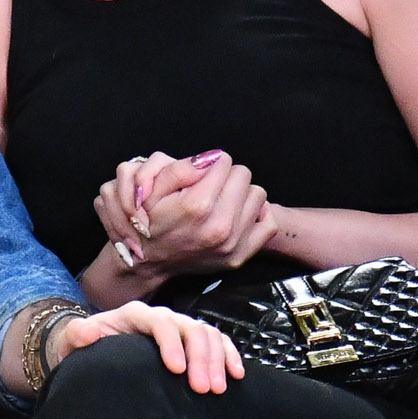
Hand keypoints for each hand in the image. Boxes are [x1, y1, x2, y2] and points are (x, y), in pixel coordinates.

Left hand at [47, 299, 243, 394]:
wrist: (93, 350)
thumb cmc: (85, 349)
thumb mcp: (73, 342)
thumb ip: (78, 335)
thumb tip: (89, 332)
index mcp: (135, 314)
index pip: (160, 322)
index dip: (171, 344)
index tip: (176, 371)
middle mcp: (161, 317)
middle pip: (190, 328)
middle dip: (200, 358)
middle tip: (202, 389)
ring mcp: (178, 328)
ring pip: (207, 335)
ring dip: (216, 360)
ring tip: (217, 389)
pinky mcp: (190, 341)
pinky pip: (217, 342)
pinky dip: (228, 355)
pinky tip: (236, 375)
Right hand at [91, 150, 275, 282]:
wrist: (149, 260)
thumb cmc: (150, 221)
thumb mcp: (152, 188)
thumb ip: (180, 168)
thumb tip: (211, 158)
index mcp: (197, 206)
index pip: (223, 161)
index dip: (210, 164)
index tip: (200, 175)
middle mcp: (218, 226)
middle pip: (243, 175)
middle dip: (227, 176)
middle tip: (211, 188)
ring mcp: (232, 244)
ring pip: (257, 194)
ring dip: (241, 194)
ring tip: (222, 203)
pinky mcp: (240, 256)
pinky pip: (268, 223)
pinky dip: (255, 217)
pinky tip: (236, 217)